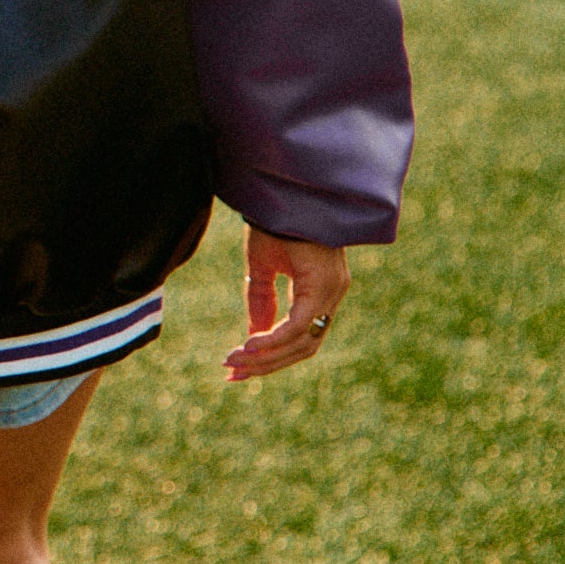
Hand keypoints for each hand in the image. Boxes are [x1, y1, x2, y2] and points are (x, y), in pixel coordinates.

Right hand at [226, 227, 349, 380]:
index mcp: (322, 290)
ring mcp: (332, 291)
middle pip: (303, 348)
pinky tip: (249, 345)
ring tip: (234, 361)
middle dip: (266, 365)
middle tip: (232, 373)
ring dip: (267, 357)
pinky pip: (300, 325)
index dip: (271, 359)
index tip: (239, 371)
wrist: (287, 190)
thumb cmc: (276, 221)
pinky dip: (274, 339)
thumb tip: (254, 336)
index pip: (300, 338)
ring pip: (303, 342)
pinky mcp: (324, 285)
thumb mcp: (261, 265)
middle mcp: (332, 294)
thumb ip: (261, 299)